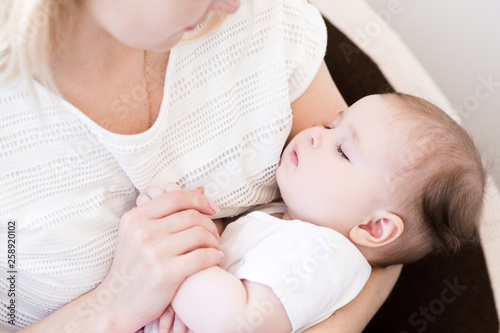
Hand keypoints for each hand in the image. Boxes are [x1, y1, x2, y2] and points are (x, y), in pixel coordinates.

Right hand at [97, 183, 221, 330]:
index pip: (175, 197)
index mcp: (135, 218)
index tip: (212, 208)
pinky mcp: (165, 273)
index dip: (199, 200)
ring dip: (214, 240)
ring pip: (199, 234)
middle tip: (214, 234)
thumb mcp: (138, 233)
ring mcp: (153, 253)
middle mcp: (143, 232)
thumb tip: (200, 190)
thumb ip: (166, 211)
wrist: (116, 303)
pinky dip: (214, 256)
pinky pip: (202, 256)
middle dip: (209, 224)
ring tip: (215, 247)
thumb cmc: (133, 266)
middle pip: (191, 216)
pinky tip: (215, 259)